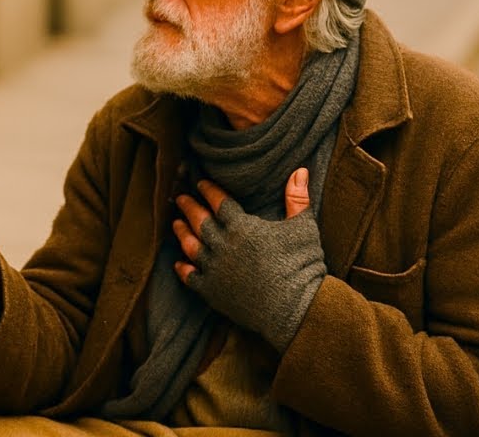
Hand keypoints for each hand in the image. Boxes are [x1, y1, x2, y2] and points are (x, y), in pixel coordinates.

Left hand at [170, 168, 325, 350]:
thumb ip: (297, 198)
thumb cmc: (302, 265)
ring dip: (182, 233)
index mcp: (242, 227)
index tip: (201, 183)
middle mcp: (223, 245)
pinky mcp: (212, 291)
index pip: (219, 202)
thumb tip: (300, 169)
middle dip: (189, 207)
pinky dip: (183, 268)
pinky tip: (178, 263)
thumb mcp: (302, 228)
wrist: (295, 308)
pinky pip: (191, 277)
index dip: (209, 191)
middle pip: (199, 221)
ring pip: (191, 246)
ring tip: (175, 224)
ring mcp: (215, 268)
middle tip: (180, 198)